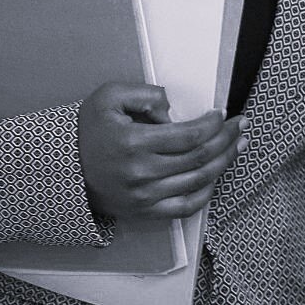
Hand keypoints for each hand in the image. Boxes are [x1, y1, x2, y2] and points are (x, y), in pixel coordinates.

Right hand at [77, 82, 245, 220]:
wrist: (63, 169)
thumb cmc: (89, 130)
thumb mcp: (109, 97)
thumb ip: (145, 93)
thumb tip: (172, 109)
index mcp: (134, 143)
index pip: (190, 136)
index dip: (214, 124)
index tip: (223, 114)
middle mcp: (141, 172)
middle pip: (200, 158)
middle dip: (227, 139)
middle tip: (241, 126)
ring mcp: (143, 196)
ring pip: (198, 181)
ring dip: (225, 162)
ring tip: (238, 145)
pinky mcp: (144, 211)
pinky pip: (185, 207)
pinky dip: (206, 193)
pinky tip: (216, 176)